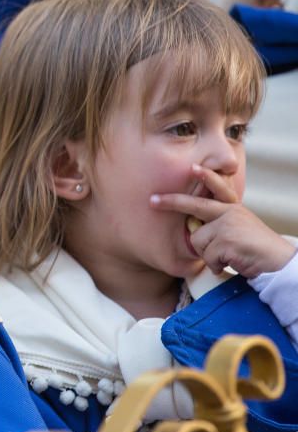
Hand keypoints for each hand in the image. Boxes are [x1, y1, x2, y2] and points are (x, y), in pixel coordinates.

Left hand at [150, 164, 295, 276]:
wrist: (278, 264)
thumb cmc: (254, 250)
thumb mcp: (236, 230)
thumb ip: (218, 224)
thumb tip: (193, 226)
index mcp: (233, 208)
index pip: (219, 188)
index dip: (206, 177)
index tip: (193, 168)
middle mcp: (230, 212)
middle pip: (195, 205)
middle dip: (171, 202)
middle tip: (152, 201)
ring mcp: (228, 225)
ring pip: (198, 240)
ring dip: (208, 255)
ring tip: (227, 257)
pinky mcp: (227, 240)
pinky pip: (206, 256)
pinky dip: (215, 264)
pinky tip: (230, 263)